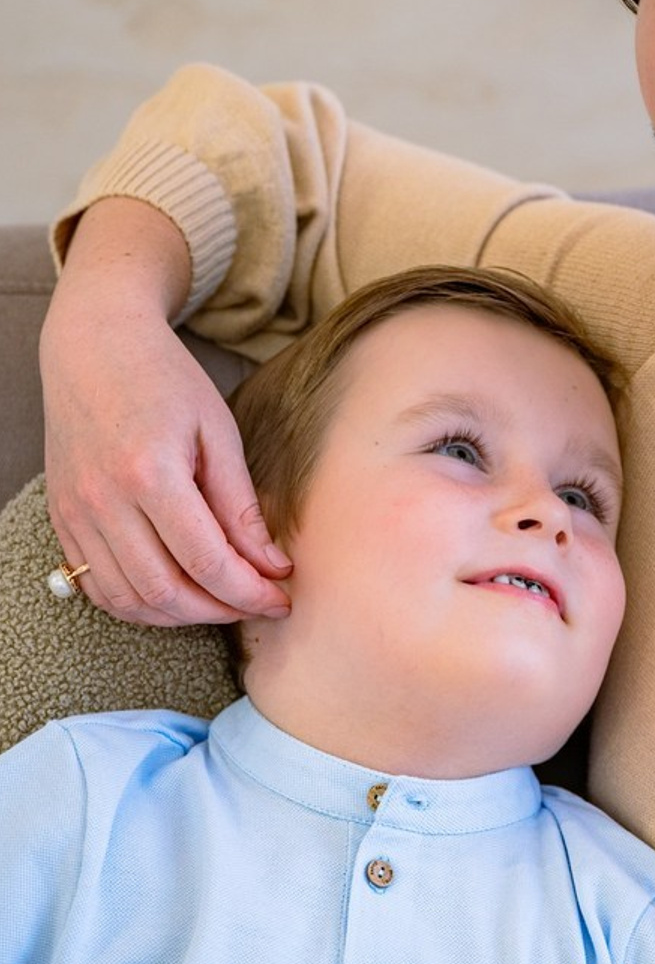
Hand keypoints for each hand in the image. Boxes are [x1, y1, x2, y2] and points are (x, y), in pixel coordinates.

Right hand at [40, 199, 291, 625]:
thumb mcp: (219, 432)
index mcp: (149, 473)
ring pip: (129, 600)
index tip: (282, 598)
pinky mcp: (62, 520)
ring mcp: (75, 515)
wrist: (94, 347)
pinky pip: (99, 587)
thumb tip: (273, 565)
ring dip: (182, 616)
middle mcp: (103, 501)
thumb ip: (242, 506)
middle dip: (221, 610)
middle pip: (166, 592)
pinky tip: (179, 594)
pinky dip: (141, 605)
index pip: (206, 562)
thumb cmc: (165, 381)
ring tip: (224, 602)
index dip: (250, 591)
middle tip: (259, 603)